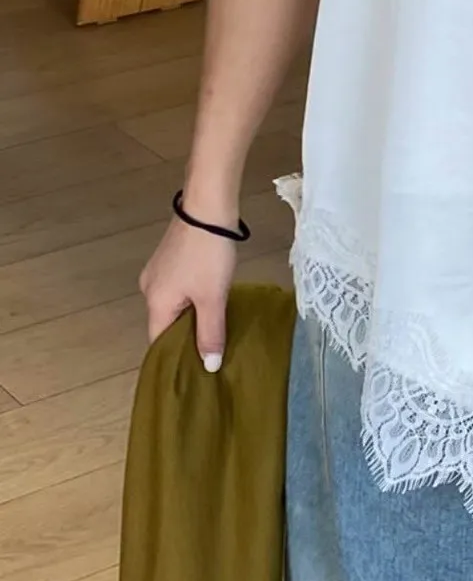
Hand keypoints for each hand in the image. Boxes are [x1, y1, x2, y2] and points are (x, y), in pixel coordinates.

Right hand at [139, 207, 239, 372]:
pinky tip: (211, 304)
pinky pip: (178, 291)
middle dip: (186, 339)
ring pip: (174, 307)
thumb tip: (208, 367)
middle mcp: (149, 289)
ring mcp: (158, 273)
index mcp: (155, 302)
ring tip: (215, 331)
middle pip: (165, 325)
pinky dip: (192, 301)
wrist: (208, 208)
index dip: (176, 359)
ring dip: (191, 319)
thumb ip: (210, 333)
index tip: (196, 372)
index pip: (158, 342)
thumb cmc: (209, 255)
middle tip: (211, 354)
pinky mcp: (169, 260)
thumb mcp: (213, 298)